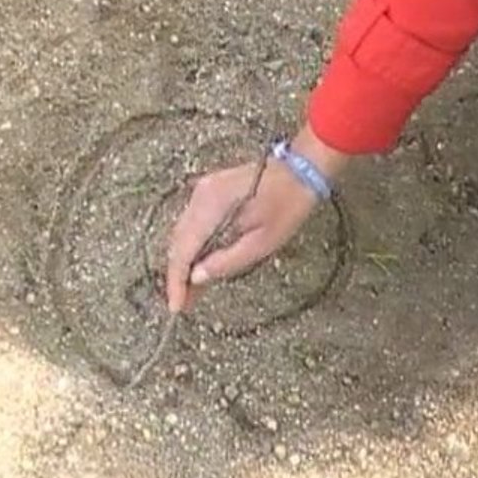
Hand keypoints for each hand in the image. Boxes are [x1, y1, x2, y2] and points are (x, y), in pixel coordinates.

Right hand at [165, 125, 347, 311]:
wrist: (301, 170)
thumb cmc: (287, 205)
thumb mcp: (262, 242)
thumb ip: (226, 261)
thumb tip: (196, 278)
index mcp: (210, 207)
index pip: (182, 251)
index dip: (176, 282)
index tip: (176, 307)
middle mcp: (199, 196)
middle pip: (177, 243)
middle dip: (178, 275)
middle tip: (184, 304)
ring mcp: (202, 191)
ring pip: (181, 234)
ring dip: (184, 262)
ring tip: (191, 291)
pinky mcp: (209, 191)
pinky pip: (192, 224)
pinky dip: (192, 247)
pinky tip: (199, 264)